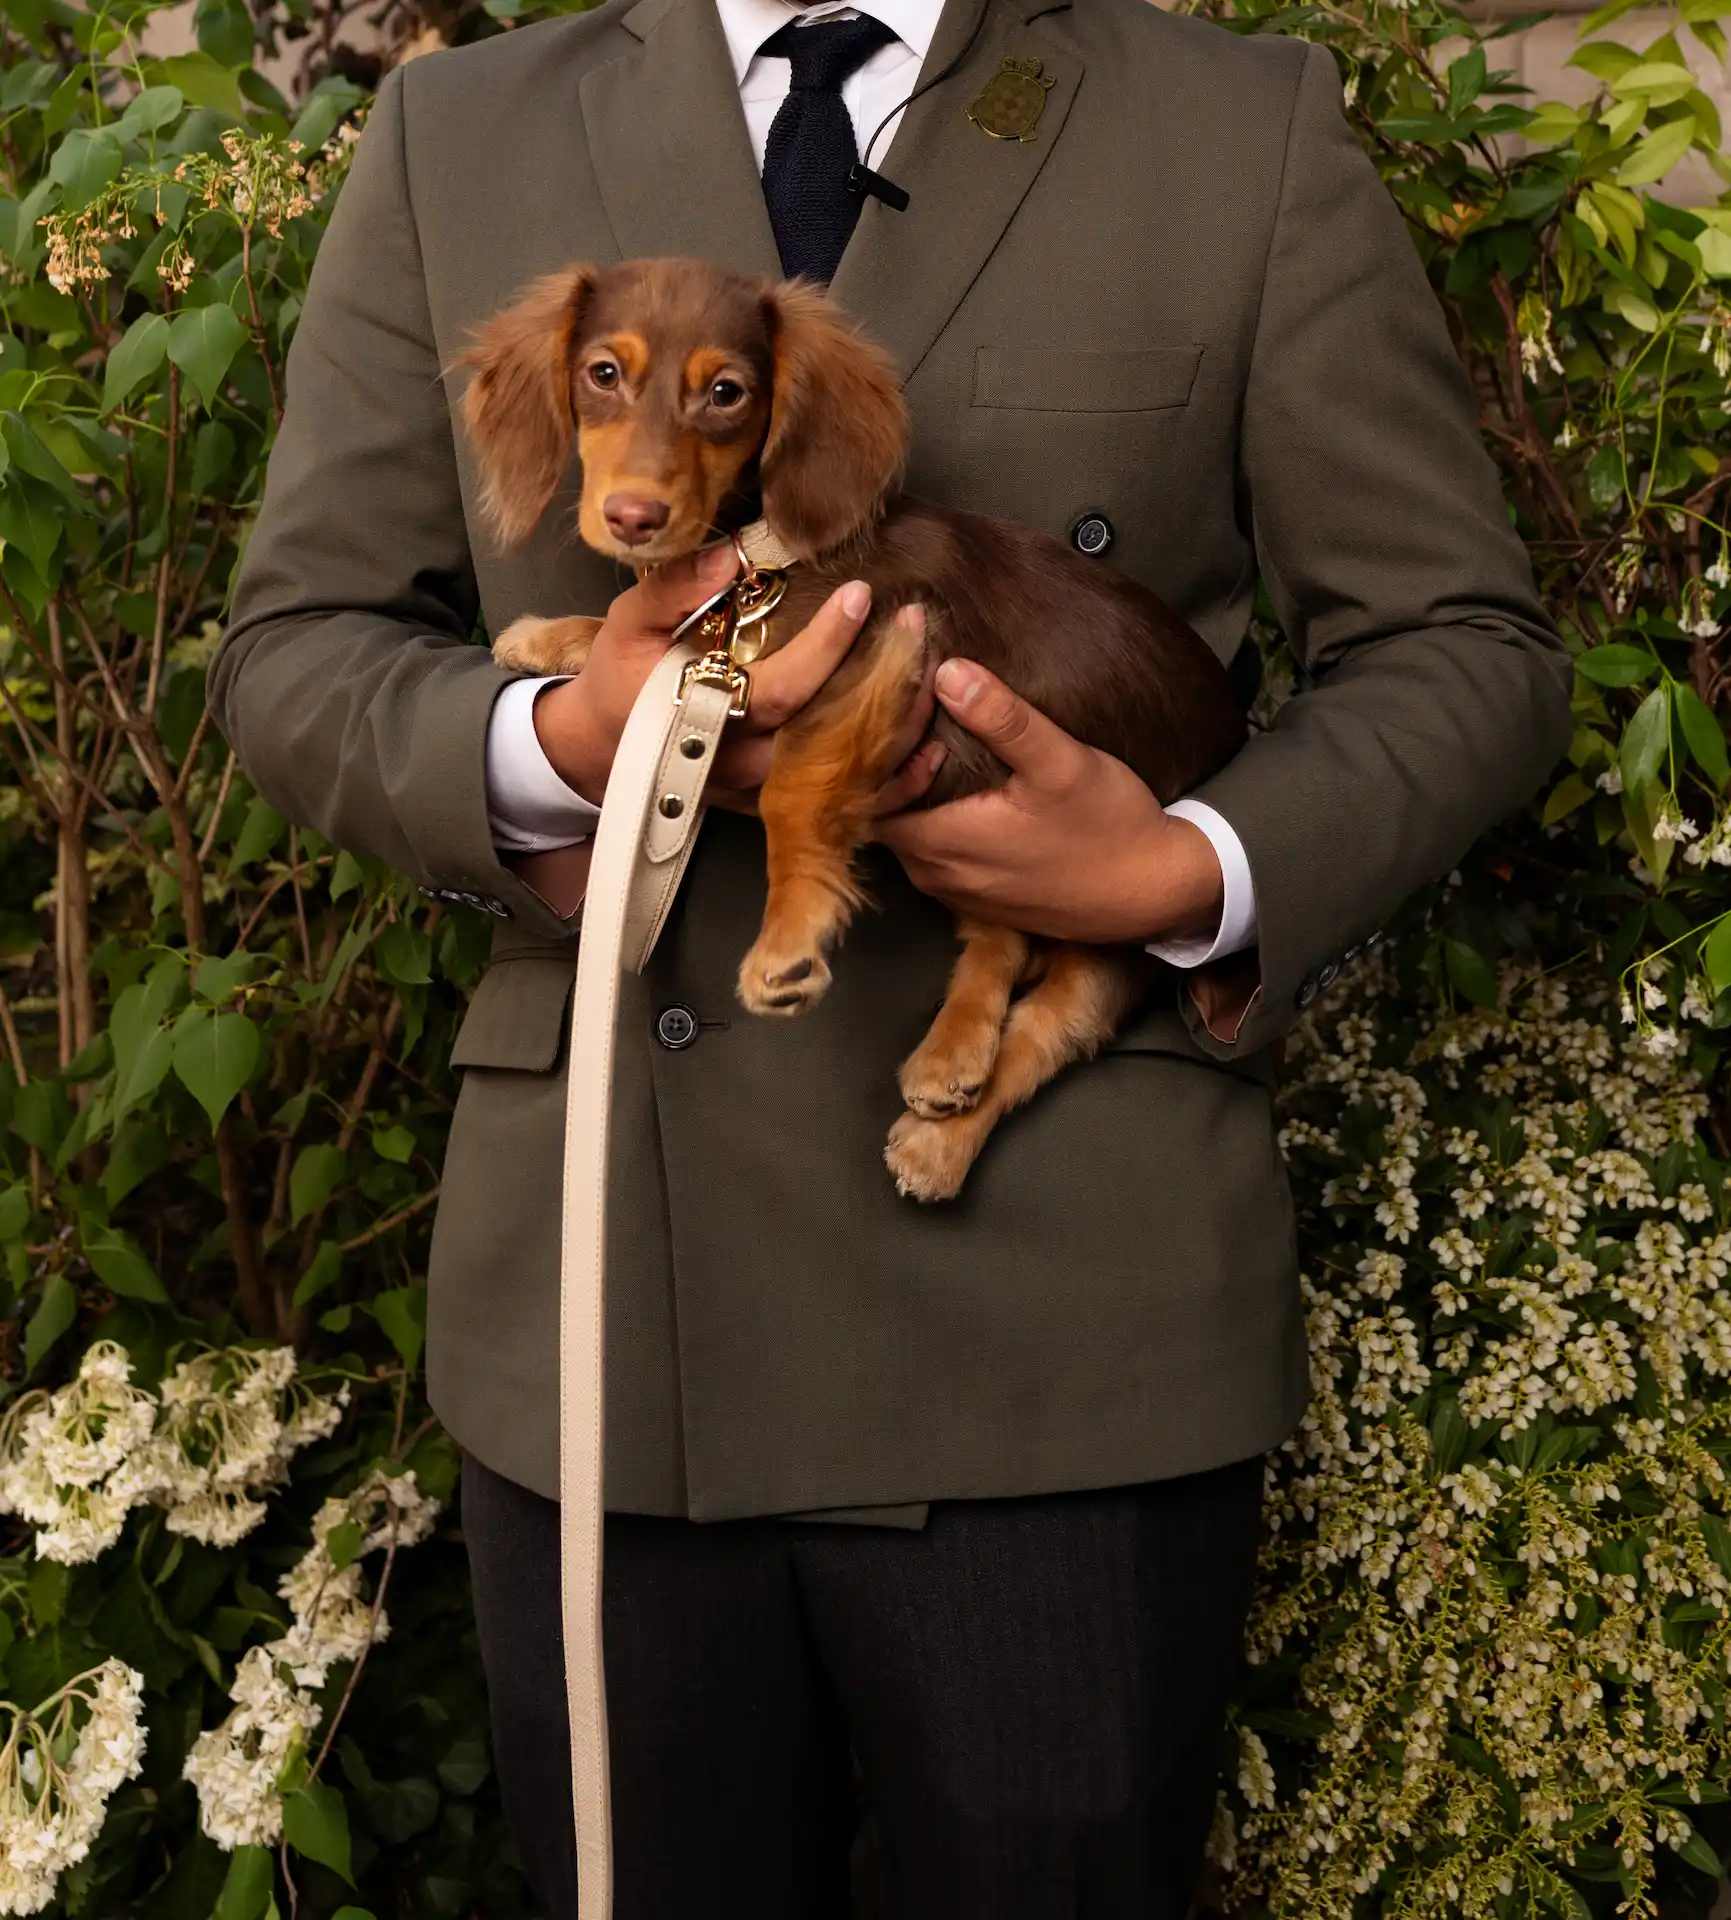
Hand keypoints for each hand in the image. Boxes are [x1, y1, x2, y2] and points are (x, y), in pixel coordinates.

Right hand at [531, 551, 935, 813]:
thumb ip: (676, 587)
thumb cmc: (619, 679)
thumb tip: (733, 554)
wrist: (602, 750)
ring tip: (936, 671)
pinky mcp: (779, 808)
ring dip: (903, 730)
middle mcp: (743, 762)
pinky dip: (896, 782)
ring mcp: (765, 793)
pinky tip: (933, 747)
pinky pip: (848, 803)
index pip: (785, 688)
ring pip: (848, 774)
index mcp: (706, 715)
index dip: (827, 645)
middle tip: (919, 625)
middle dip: (886, 682)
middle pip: (832, 735)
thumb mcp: (629, 622)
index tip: (861, 595)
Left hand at [873, 659, 1225, 945]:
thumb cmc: (1109, 827)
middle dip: (891, 765)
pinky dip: (933, 819)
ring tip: (934, 741)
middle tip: (917, 713)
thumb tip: (948, 670)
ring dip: (911, 793)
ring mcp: (954, 893)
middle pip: (881, 814)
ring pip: (904, 836)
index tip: (914, 706)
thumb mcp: (1061, 762)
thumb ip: (1003, 718)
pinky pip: (932, 855)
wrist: (1152, 893)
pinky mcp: (975, 900)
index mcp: (944, 843)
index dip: (880, 748)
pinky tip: (960, 786)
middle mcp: (936, 876)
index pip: (871, 792)